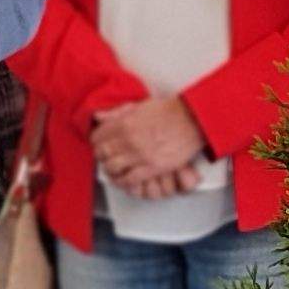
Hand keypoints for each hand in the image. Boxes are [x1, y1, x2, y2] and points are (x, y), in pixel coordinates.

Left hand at [89, 94, 207, 192]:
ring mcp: (140, 155)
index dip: (96, 142)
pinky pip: (130, 179)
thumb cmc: (169, 111)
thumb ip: (116, 113)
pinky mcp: (152, 167)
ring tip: (113, 169)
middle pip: (103, 154)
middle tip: (105, 157)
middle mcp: (129, 140)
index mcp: (124, 123)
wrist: (192, 120)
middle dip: (101, 156)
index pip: (98, 137)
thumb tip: (98, 116)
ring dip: (111, 170)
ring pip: (113, 168)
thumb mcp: (139, 106)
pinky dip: (123, 182)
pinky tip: (123, 180)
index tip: (98, 144)